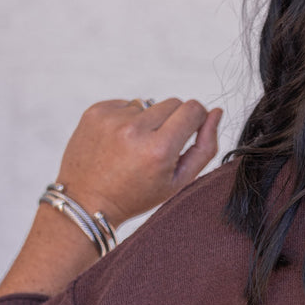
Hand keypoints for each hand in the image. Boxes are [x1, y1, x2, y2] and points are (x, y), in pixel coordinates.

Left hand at [56, 97, 223, 227]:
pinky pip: (126, 104)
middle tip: (158, 148)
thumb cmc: (136, 196)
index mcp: (159, 149)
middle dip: (172, 121)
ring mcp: (112, 118)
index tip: (189, 133)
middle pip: (173, 103)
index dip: (197, 119)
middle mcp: (134, 129)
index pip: (193, 109)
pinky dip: (127, 119)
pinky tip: (119, 143)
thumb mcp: (179, 181)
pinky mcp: (96, 111)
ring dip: (147, 121)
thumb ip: (205, 147)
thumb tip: (216, 112)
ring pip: (149, 104)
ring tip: (134, 148)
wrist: (87, 201)